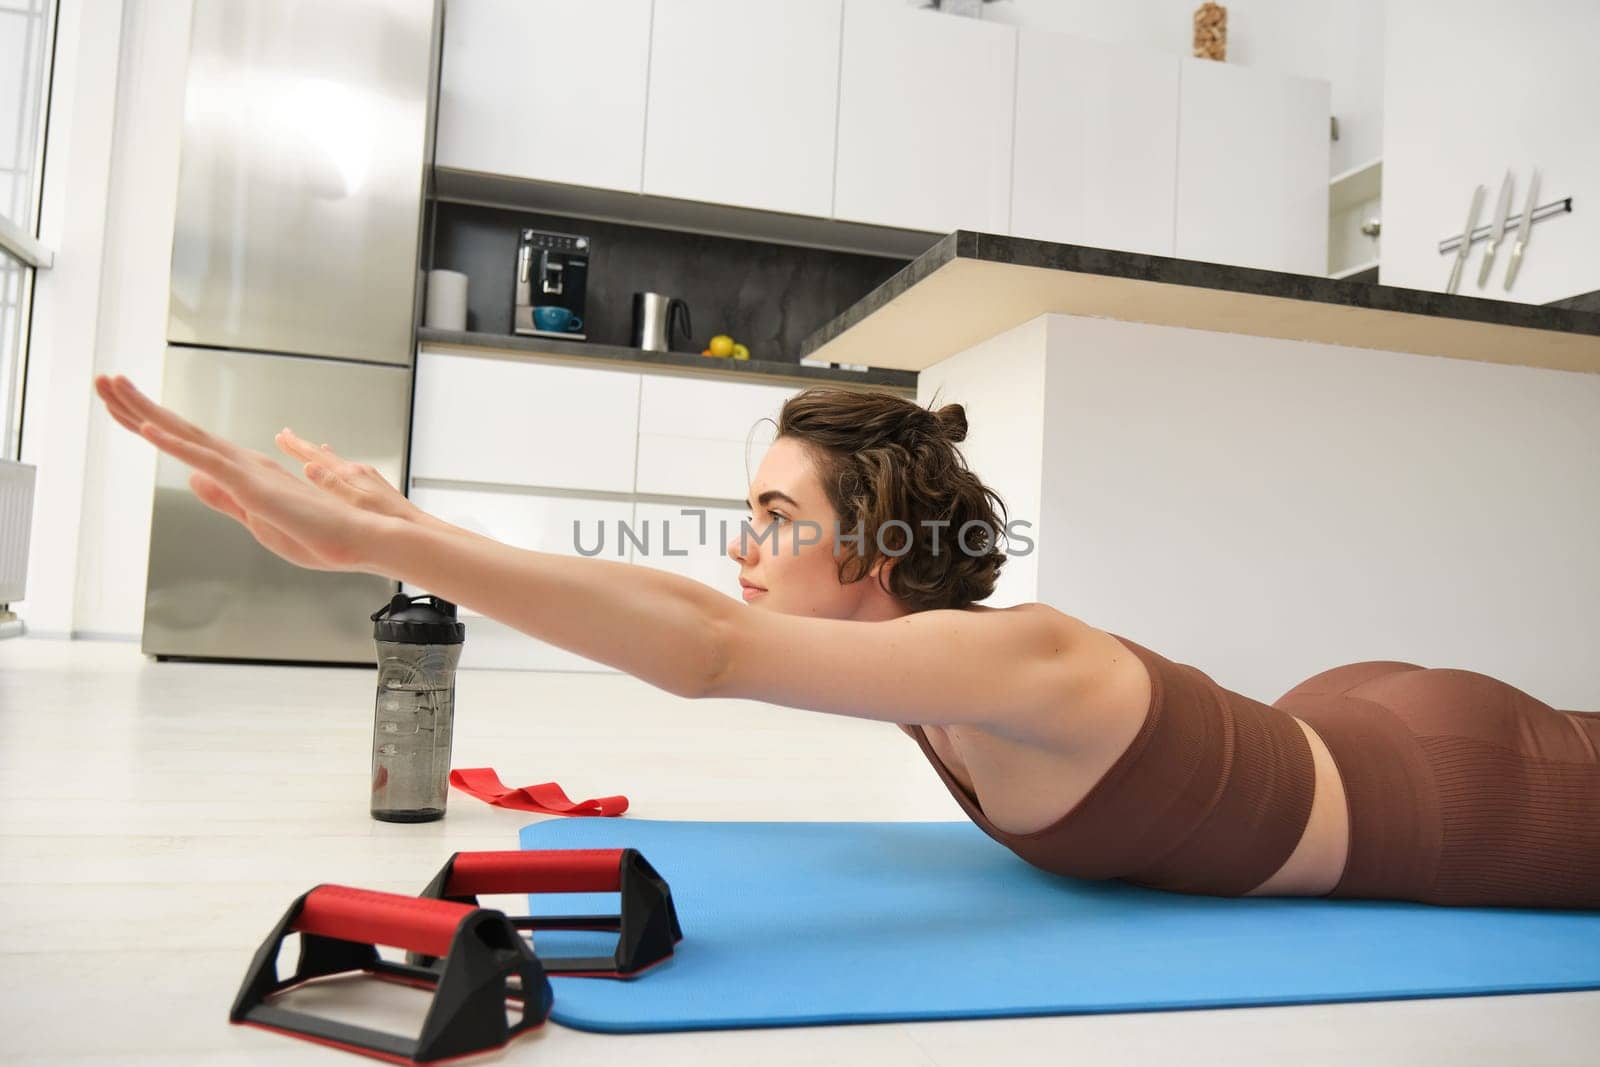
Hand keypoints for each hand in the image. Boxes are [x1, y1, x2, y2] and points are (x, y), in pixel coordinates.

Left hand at [93, 374, 392, 573]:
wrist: (358, 538)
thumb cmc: (320, 535)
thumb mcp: (258, 520)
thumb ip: (223, 497)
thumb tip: (193, 477)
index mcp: (242, 473)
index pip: (187, 444)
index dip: (151, 423)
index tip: (122, 404)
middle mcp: (239, 462)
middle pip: (178, 429)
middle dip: (137, 404)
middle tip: (104, 380)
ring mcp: (243, 470)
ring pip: (183, 434)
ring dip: (144, 410)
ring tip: (112, 386)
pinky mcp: (250, 484)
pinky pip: (204, 458)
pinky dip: (173, 443)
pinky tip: (146, 429)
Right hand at [273, 427, 431, 527]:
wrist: (414, 525)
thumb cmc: (386, 518)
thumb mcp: (354, 503)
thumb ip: (332, 485)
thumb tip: (309, 467)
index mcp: (350, 474)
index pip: (316, 456)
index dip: (296, 446)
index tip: (282, 435)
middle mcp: (358, 471)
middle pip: (324, 455)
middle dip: (303, 446)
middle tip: (286, 435)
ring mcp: (366, 477)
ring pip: (336, 462)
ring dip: (320, 454)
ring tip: (310, 447)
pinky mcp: (373, 486)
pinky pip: (347, 470)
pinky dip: (336, 465)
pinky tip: (339, 467)